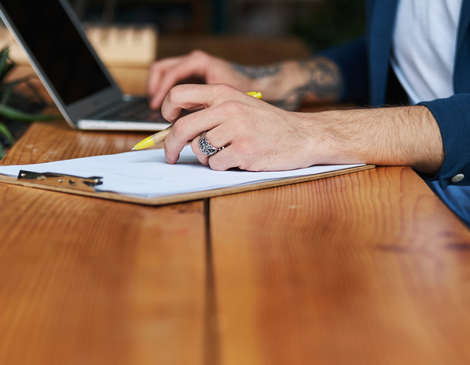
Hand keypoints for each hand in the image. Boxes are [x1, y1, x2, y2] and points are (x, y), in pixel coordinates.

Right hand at [147, 50, 261, 108]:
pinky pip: (171, 79)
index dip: (164, 95)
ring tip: (159, 111)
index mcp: (199, 62)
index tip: (163, 112)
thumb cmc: (242, 91)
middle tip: (157, 110)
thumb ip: (200, 110)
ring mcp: (191, 64)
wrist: (257, 83)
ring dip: (158, 91)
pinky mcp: (191, 72)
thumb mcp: (221, 100)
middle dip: (156, 90)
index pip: (171, 75)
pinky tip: (170, 109)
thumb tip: (183, 126)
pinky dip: (167, 92)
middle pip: (161, 69)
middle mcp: (193, 60)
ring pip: (163, 73)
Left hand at [160, 84, 323, 170]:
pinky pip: (215, 164)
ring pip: (199, 150)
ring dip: (207, 157)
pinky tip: (238, 158)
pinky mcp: (244, 150)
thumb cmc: (267, 124)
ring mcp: (236, 129)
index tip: (167, 122)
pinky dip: (222, 166)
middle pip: (182, 127)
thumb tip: (172, 129)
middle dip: (170, 146)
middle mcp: (228, 108)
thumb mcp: (239, 105)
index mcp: (223, 93)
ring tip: (225, 152)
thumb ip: (210, 111)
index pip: (179, 94)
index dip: (166, 110)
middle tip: (170, 156)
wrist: (303, 135)